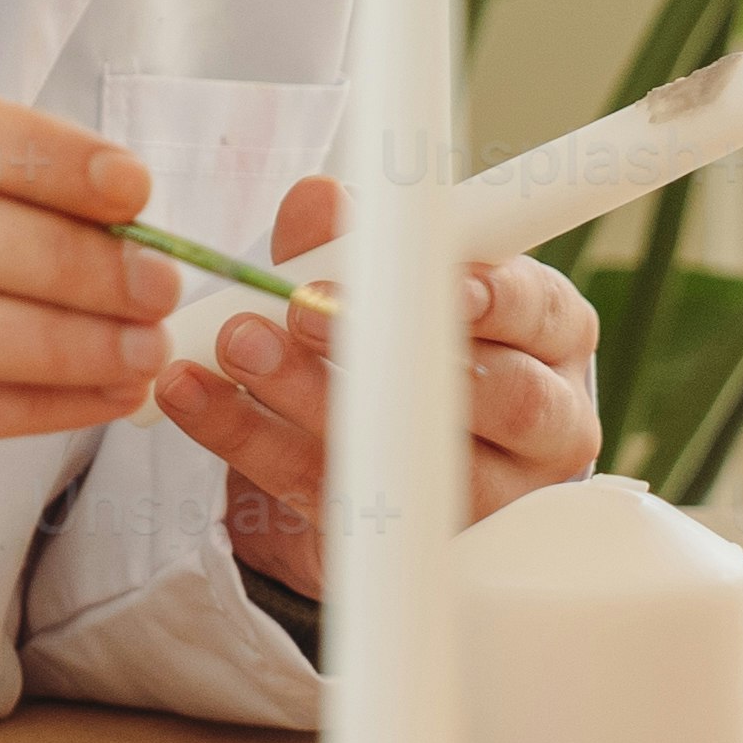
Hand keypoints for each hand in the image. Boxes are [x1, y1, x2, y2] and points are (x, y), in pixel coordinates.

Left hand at [156, 174, 597, 598]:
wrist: (382, 457)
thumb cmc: (406, 341)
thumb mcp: (386, 280)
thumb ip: (352, 239)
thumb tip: (318, 200)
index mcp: (550, 337)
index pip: (538, 311)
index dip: (490, 294)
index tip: (435, 276)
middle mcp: (543, 424)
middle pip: (498, 396)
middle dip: (397, 348)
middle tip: (304, 306)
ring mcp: (488, 497)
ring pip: (414, 457)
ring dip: (312, 397)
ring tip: (238, 344)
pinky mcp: (407, 542)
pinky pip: (329, 496)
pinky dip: (247, 439)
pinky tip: (192, 395)